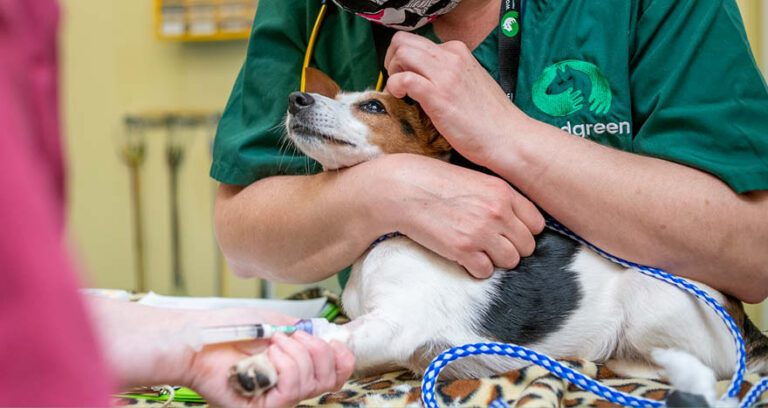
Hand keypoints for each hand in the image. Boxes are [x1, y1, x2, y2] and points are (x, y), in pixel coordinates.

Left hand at [181, 309, 354, 407]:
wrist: (199, 338)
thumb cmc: (230, 328)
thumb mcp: (276, 322)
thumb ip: (304, 331)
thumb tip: (330, 335)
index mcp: (294, 368)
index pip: (334, 375)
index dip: (342, 359)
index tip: (333, 340)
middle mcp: (287, 387)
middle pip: (329, 380)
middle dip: (319, 351)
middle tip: (294, 336)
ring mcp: (275, 399)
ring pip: (310, 384)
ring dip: (296, 354)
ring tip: (273, 342)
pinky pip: (290, 390)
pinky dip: (285, 365)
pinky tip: (268, 354)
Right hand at [361, 154, 544, 277]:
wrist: (403, 189)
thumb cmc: (435, 183)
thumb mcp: (475, 181)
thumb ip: (498, 199)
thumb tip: (515, 223)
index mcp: (503, 192)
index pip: (536, 224)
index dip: (524, 232)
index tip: (509, 233)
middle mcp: (498, 212)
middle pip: (526, 246)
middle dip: (511, 248)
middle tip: (490, 244)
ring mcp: (482, 232)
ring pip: (510, 262)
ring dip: (495, 260)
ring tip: (477, 250)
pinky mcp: (463, 250)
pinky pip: (485, 271)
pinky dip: (476, 268)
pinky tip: (463, 256)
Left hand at [384, 31, 532, 165]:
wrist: (508, 137)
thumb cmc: (490, 118)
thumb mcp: (469, 83)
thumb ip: (449, 74)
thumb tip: (425, 77)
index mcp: (458, 52)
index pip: (417, 41)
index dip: (404, 58)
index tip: (406, 75)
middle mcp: (451, 57)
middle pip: (404, 42)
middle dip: (392, 60)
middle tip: (397, 82)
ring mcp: (444, 75)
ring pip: (401, 53)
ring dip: (392, 71)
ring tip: (400, 91)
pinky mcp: (438, 95)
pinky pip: (403, 79)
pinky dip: (395, 86)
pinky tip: (402, 98)